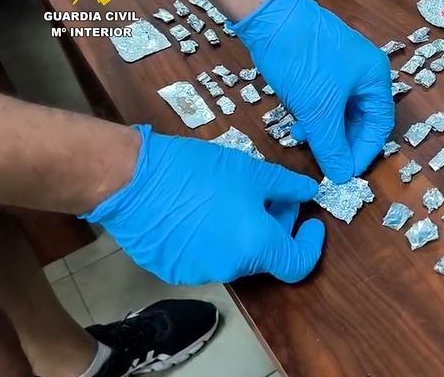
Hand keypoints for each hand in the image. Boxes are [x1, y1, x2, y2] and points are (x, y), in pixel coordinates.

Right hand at [79, 125, 324, 285]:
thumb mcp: (253, 171)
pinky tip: (200, 209)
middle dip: (274, 227)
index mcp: (256, 248)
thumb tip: (308, 193)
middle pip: (265, 255)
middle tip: (269, 196)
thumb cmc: (198, 172)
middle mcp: (230, 269)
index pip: (298, 264)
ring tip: (230, 197)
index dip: (310, 244)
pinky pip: (203, 255)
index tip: (311, 223)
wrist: (133, 179)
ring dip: (243, 231)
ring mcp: (198, 273)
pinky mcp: (171, 269)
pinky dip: (213, 237)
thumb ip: (287, 187)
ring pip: (234, 255)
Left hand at [229, 0, 394, 183]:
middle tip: (325, 160)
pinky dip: (316, 112)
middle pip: (361, 117)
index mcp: (374, 78)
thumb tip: (342, 176)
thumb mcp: (318, 109)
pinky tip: (299, 120)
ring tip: (304, 138)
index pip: (379, 125)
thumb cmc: (302, 60)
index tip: (345, 173)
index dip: (364, 152)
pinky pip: (326, 95)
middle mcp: (364, 70)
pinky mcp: (321, 60)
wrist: (268, 14)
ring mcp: (342, 63)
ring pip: (341, 108)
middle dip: (342, 140)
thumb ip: (331, 146)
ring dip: (326, 128)